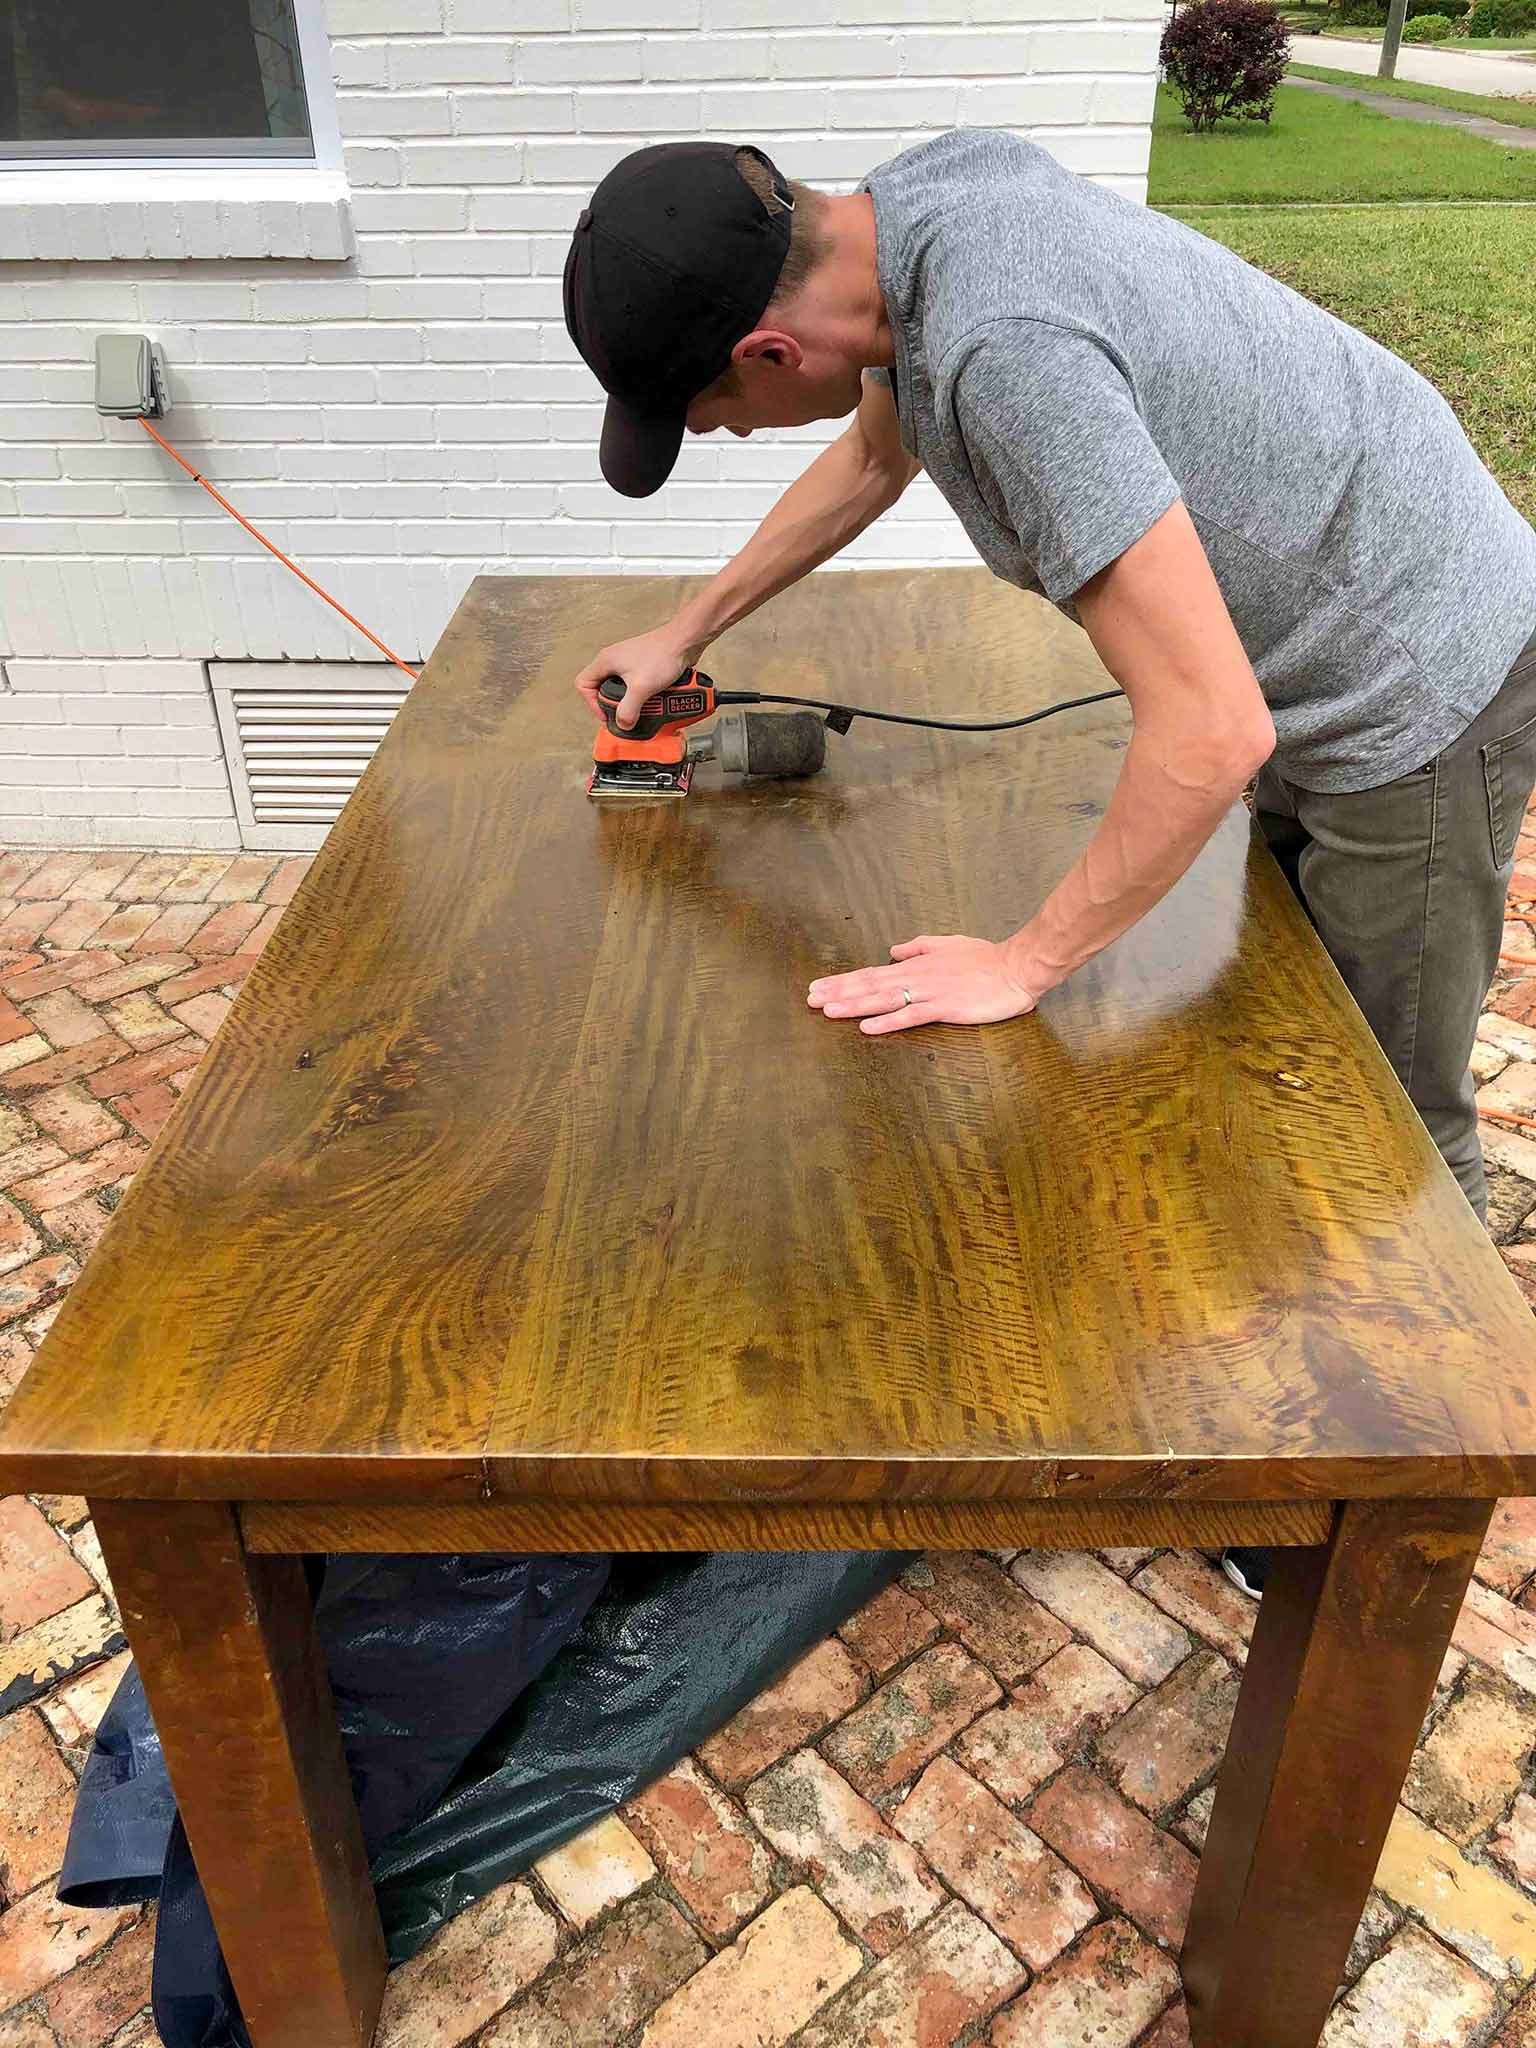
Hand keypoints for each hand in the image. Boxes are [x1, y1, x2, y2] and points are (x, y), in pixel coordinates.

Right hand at [573, 624, 706, 728]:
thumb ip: (628, 709)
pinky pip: (634, 684)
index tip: (607, 714)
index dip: (591, 703)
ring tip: (640, 708)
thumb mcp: (641, 688)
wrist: (684, 641)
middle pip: (600, 688)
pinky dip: (640, 694)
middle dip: (612, 704)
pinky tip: (651, 699)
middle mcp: (613, 660)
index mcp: (605, 661)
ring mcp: (628, 662)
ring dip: (628, 701)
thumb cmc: (662, 655)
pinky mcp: (642, 665)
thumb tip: (623, 724)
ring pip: (619, 687)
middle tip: (623, 714)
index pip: (583, 684)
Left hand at [807, 934, 1047, 1034]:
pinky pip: (910, 1015)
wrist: (1016, 968)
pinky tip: (867, 1027)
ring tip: (827, 1010)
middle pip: (870, 985)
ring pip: (883, 999)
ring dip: (853, 1004)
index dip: (843, 981)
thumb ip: (919, 947)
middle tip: (809, 1000)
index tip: (818, 986)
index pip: (871, 973)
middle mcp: (916, 978)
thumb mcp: (947, 944)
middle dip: (838, 992)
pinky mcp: (944, 1008)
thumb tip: (894, 950)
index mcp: (916, 965)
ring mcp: (929, 993)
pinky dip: (887, 1021)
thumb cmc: (986, 957)